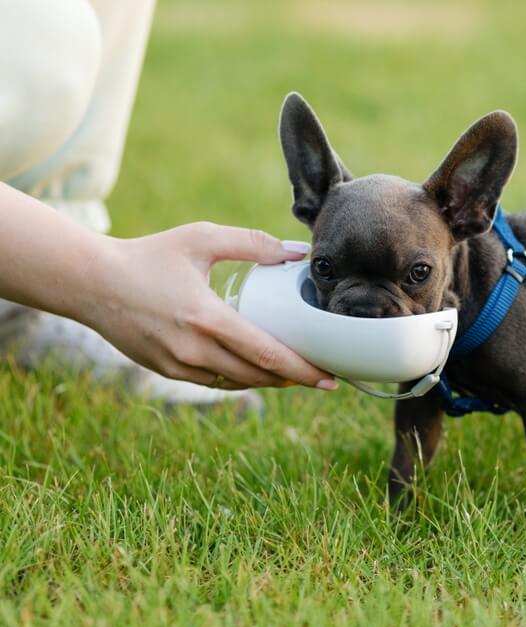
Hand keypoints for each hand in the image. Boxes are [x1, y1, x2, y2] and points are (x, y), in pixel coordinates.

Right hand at [86, 222, 337, 390]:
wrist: (91, 282)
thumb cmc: (149, 255)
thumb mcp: (201, 239)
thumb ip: (251, 243)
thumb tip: (295, 252)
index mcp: (207, 320)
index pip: (267, 355)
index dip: (303, 370)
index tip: (330, 377)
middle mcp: (194, 351)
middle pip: (259, 376)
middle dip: (295, 378)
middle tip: (324, 376)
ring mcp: (179, 366)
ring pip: (238, 383)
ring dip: (270, 380)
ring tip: (296, 372)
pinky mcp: (167, 372)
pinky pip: (216, 382)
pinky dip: (241, 378)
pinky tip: (258, 368)